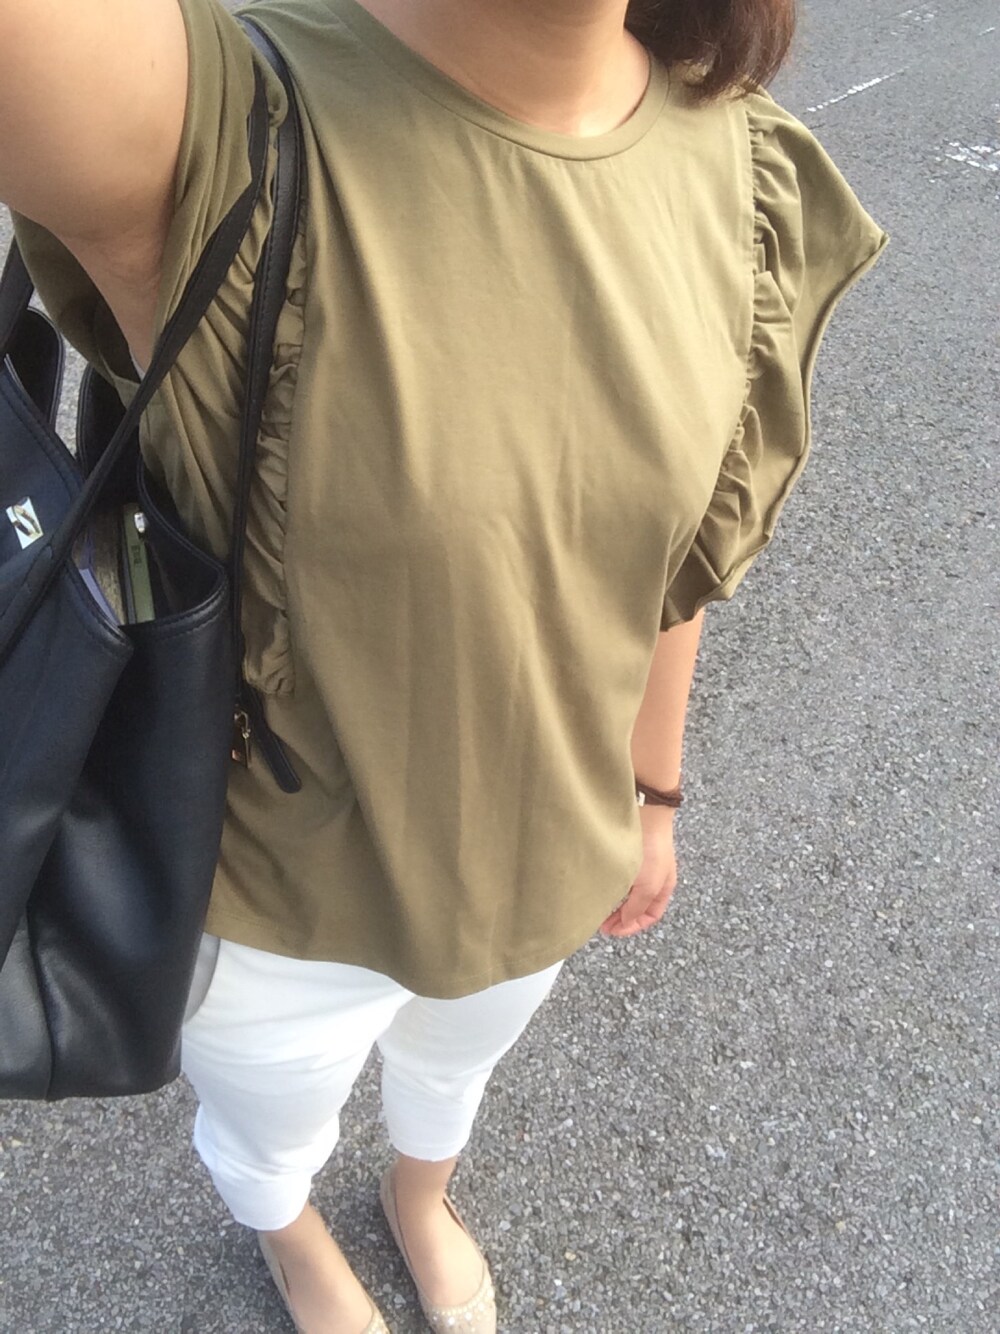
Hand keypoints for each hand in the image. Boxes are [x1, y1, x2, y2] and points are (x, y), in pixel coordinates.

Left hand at [599, 804, 678, 937]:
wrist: (646, 812)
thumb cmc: (653, 847)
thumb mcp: (648, 885)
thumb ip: (637, 907)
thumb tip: (625, 921)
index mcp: (663, 888)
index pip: (649, 917)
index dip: (630, 927)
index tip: (610, 930)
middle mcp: (652, 878)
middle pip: (635, 906)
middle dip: (619, 916)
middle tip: (600, 922)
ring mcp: (640, 865)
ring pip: (625, 892)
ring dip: (612, 901)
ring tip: (598, 905)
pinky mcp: (626, 853)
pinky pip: (617, 876)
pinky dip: (609, 885)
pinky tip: (599, 886)